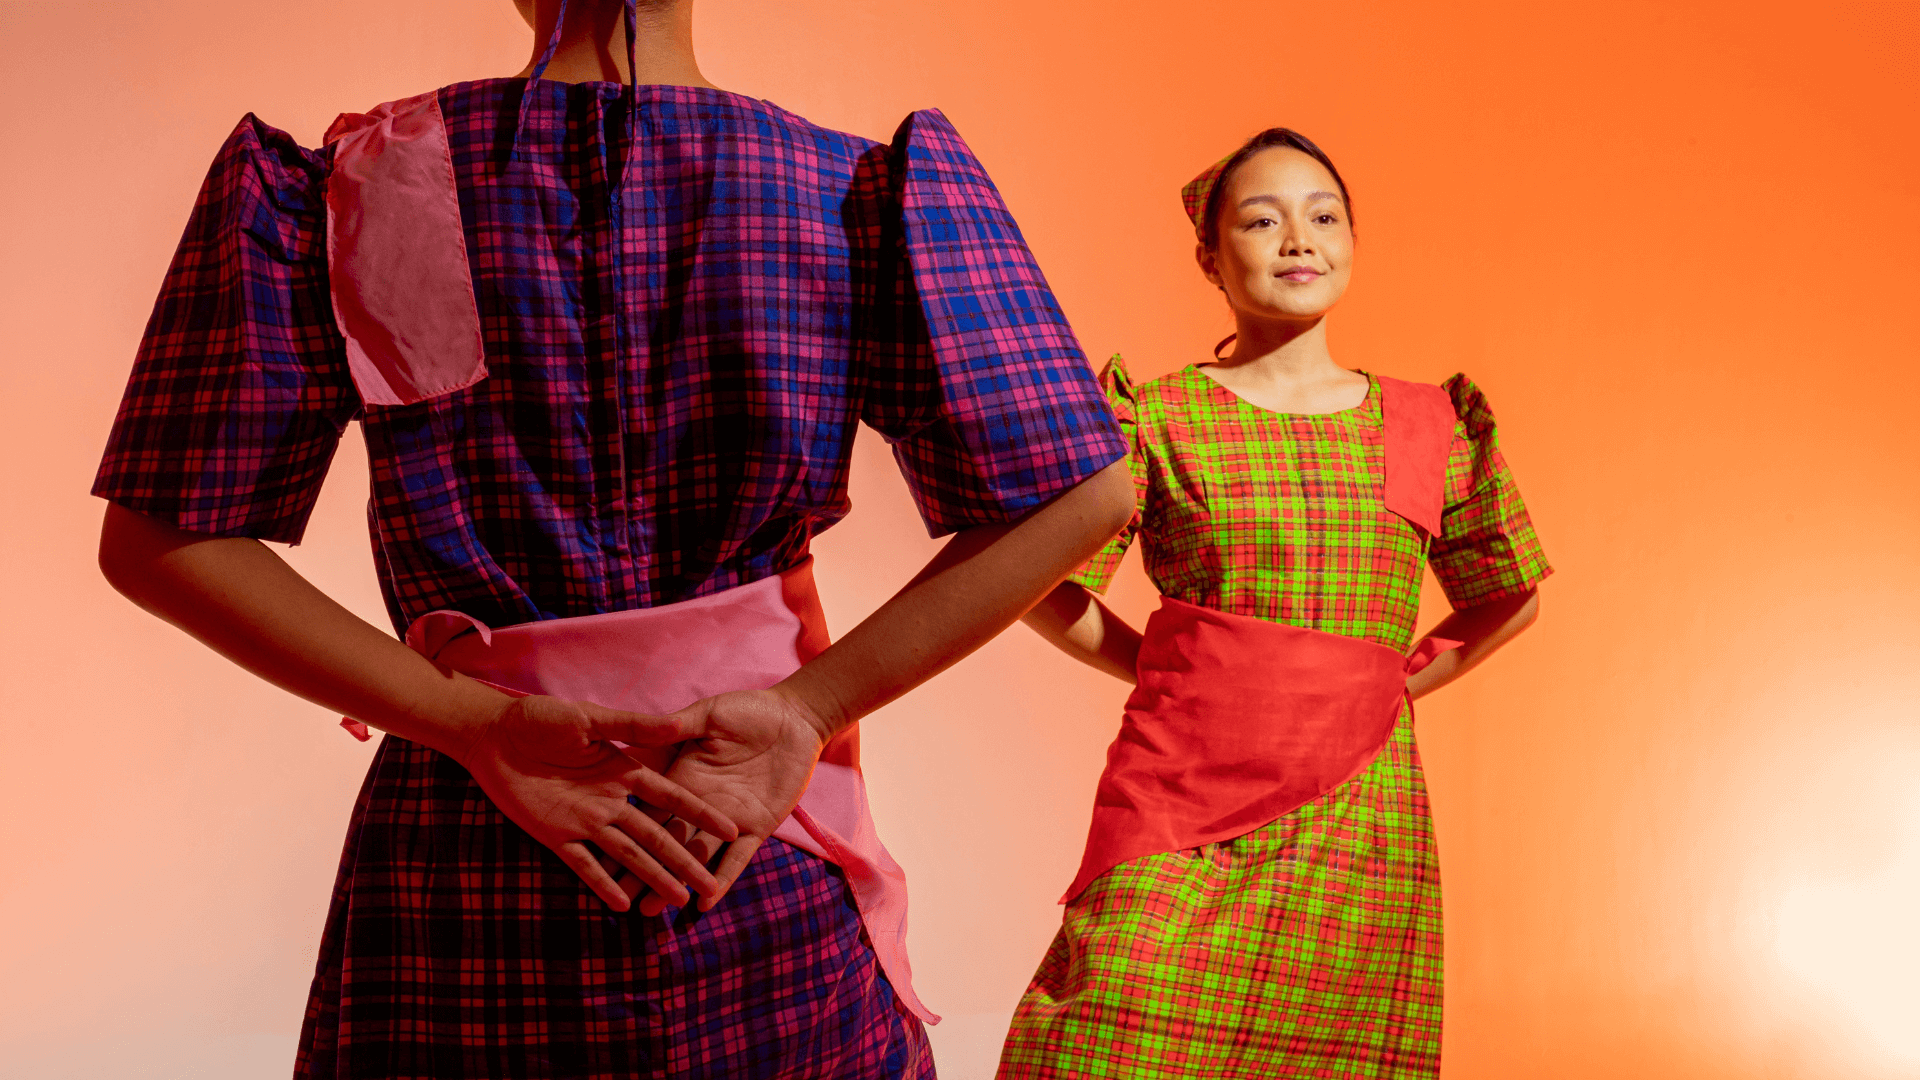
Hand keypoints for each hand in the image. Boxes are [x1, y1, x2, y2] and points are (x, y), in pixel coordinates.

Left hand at [455, 694, 739, 910]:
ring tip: (677, 901)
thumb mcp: (589, 718)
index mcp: (625, 770)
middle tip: (709, 885)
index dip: (700, 814)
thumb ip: (631, 725)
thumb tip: (675, 722)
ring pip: (626, 854)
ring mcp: (585, 821)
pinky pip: (582, 864)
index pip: (671, 796)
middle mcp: (612, 801)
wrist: (494, 734)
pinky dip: (600, 884)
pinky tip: (621, 906)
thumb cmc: (542, 718)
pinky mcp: (555, 835)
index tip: (731, 829)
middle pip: (655, 834)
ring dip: (650, 877)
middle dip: (683, 859)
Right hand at [631, 687, 832, 913]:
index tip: (598, 857)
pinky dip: (724, 879)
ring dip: (673, 882)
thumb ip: (681, 726)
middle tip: (613, 900)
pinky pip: (738, 860)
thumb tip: (649, 729)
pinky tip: (705, 902)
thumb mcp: (709, 715)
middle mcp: (700, 804)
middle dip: (640, 872)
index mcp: (683, 777)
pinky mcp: (758, 826)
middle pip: (663, 843)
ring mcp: (728, 819)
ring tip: (648, 913)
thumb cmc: (747, 710)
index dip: (624, 833)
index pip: (648, 811)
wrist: (793, 719)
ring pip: (695, 858)